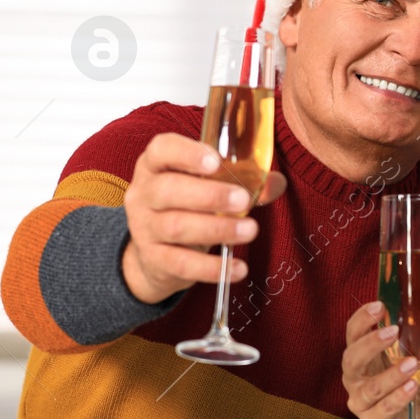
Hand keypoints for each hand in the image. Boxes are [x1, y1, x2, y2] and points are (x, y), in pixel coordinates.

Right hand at [120, 132, 286, 303]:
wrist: (154, 254)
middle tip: (243, 201)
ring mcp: (144, 228)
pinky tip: (238, 269)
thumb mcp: (206, 187)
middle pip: (168, 189)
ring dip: (217, 229)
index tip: (216, 160)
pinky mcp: (153, 259)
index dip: (187, 153)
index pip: (162, 150)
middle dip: (209, 195)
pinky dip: (212, 268)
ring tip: (249, 230)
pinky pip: (182, 264)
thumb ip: (241, 181)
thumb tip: (275, 182)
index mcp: (156, 166)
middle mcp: (144, 194)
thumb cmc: (187, 208)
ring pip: (175, 227)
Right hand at [343, 303, 419, 418]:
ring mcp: (362, 402)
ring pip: (371, 387)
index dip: (362, 319)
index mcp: (362, 357)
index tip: (379, 305)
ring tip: (412, 363)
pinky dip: (399, 397)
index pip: (352, 334)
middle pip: (352, 359)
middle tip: (394, 331)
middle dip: (370, 343)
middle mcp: (355, 379)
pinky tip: (412, 387)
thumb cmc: (412, 383)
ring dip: (392, 374)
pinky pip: (384, 409)